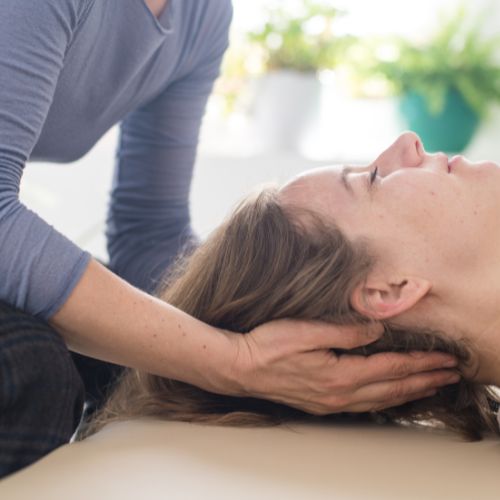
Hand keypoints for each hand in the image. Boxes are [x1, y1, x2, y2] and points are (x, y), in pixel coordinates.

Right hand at [231, 319, 458, 414]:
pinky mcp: (322, 404)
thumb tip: (378, 329)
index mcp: (340, 375)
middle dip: (425, 381)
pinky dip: (386, 400)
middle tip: (450, 374)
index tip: (444, 358)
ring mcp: (331, 403)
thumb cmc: (269, 345)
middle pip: (393, 389)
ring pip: (381, 401)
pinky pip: (365, 405)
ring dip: (409, 393)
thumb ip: (346, 331)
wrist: (241, 367)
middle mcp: (340, 395)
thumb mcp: (307, 330)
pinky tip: (390, 397)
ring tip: (430, 387)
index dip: (420, 363)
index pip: (391, 368)